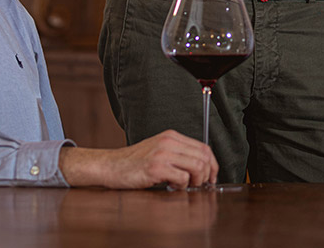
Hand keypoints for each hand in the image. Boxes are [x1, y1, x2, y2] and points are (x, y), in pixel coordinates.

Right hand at [59, 130, 218, 188]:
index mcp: (172, 136)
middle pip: (204, 157)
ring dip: (195, 181)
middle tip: (198, 184)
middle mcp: (169, 142)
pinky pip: (182, 178)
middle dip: (206, 174)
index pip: (204, 147)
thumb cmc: (134, 162)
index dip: (212, 164)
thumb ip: (178, 154)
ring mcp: (162, 153)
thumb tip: (202, 167)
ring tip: (184, 186)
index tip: (211, 177)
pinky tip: (170, 187)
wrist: (111, 166)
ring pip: (197, 167)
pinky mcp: (156, 167)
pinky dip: (181, 187)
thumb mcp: (159, 150)